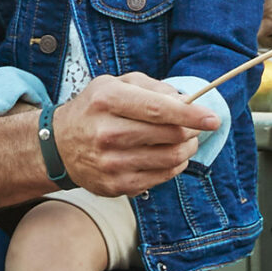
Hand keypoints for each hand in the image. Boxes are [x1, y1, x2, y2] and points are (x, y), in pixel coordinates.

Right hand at [54, 72, 216, 196]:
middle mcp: (107, 133)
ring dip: (187, 149)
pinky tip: (169, 156)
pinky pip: (160, 178)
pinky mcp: (114, 185)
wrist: (58, 145)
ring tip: (185, 141)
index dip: (192, 115)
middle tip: (195, 127)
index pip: (159, 109)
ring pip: (169, 158)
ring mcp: (110, 163)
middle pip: (169, 135)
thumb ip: (153, 87)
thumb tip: (187, 100)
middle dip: (192, 131)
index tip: (213, 119)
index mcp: (107, 100)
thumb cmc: (95, 109)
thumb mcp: (117, 84)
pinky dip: (173, 166)